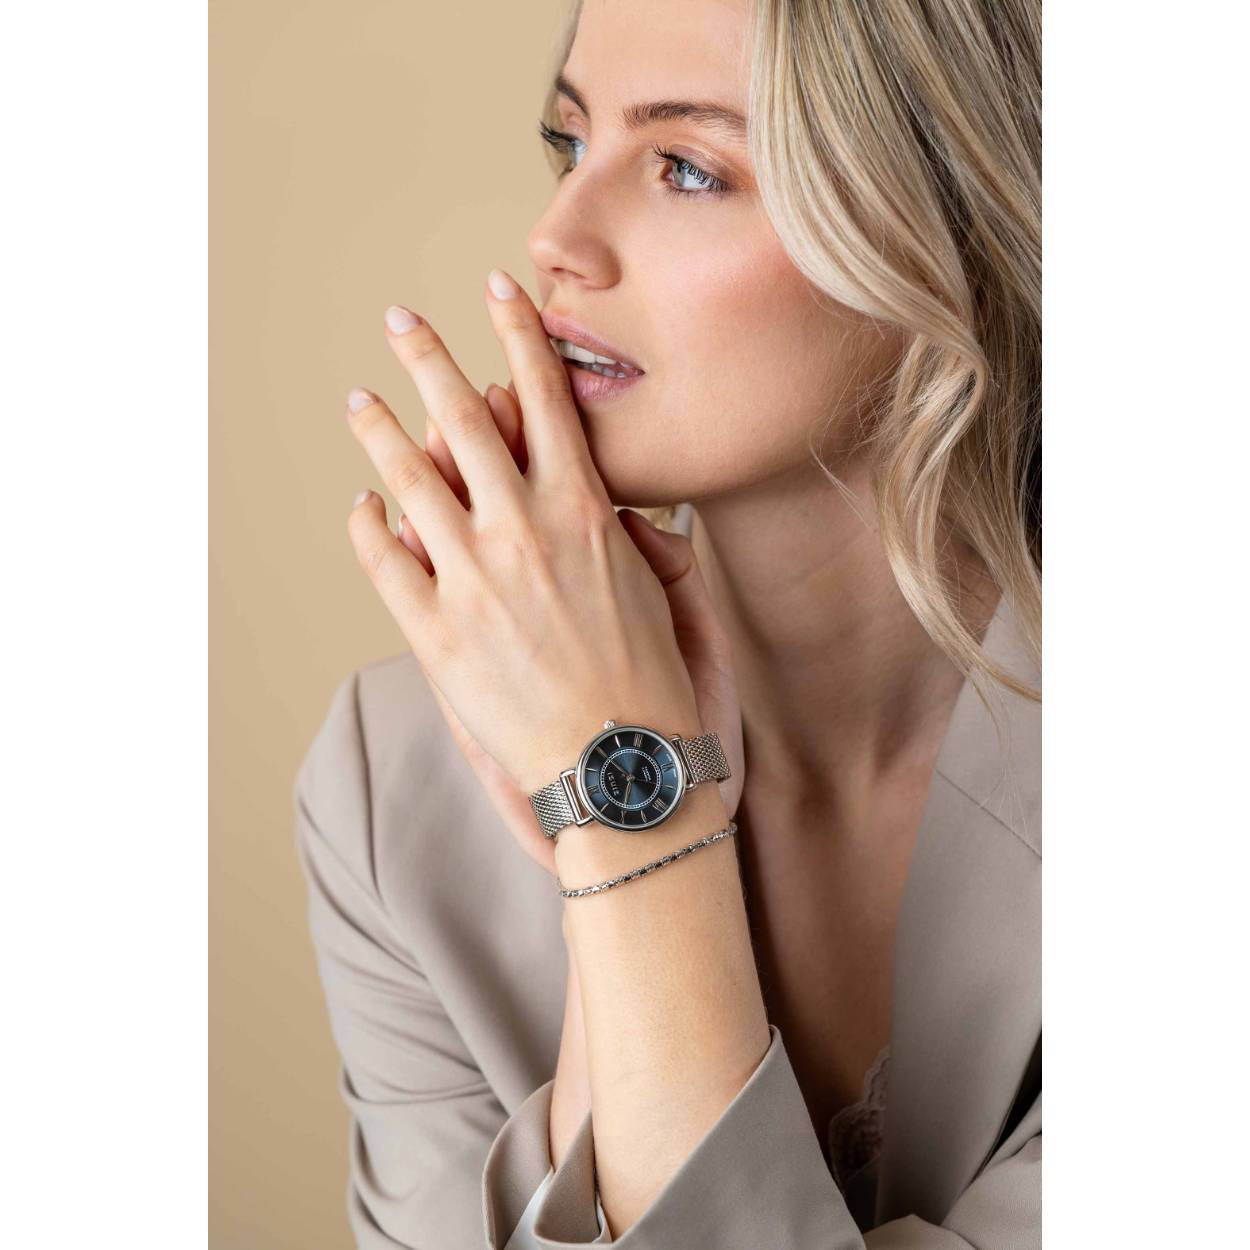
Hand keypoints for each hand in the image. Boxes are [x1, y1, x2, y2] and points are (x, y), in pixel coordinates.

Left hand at [344, 273, 740, 872]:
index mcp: (587, 512)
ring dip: (380, 431)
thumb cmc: (661, 688)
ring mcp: (474, 579)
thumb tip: (625, 514)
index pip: (546, 397)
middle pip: (463, 419)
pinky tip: (363, 506)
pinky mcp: (436, 634)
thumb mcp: (675, 598)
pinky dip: (368, 526)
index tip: (500, 289)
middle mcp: (524, 530)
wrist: (625, 771)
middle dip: (429, 359)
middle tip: (402, 320)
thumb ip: (646, 542)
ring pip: (412, 479)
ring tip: (360, 399)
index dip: (521, 334)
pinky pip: (385, 561)